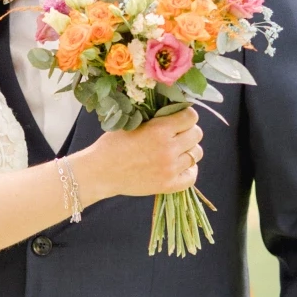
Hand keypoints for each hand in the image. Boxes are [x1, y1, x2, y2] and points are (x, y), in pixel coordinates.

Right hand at [81, 107, 202, 202]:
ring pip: (196, 154)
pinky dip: (189, 170)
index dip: (185, 116)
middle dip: (188, 131)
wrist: (99, 172)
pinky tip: (180, 166)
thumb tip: (175, 111)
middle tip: (177, 134)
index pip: (190, 117)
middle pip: (196, 134)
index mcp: (159, 130)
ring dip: (188, 150)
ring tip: (177, 151)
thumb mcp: (132, 123)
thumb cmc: (112, 145)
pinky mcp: (167, 185)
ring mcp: (169, 169)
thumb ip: (156, 118)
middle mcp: (168, 149)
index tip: (179, 118)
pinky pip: (192, 176)